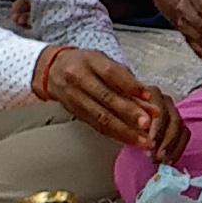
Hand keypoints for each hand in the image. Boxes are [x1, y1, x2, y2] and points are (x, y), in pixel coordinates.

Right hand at [38, 46, 182, 153]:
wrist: (52, 70)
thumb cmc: (86, 64)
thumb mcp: (104, 62)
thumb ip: (127, 81)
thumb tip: (149, 103)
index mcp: (90, 61)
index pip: (112, 73)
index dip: (131, 85)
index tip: (148, 96)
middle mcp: (80, 79)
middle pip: (106, 98)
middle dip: (129, 113)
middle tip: (147, 124)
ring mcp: (75, 97)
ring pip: (101, 117)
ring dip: (125, 131)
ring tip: (143, 141)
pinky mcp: (76, 113)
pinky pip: (97, 126)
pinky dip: (116, 135)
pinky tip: (130, 141)